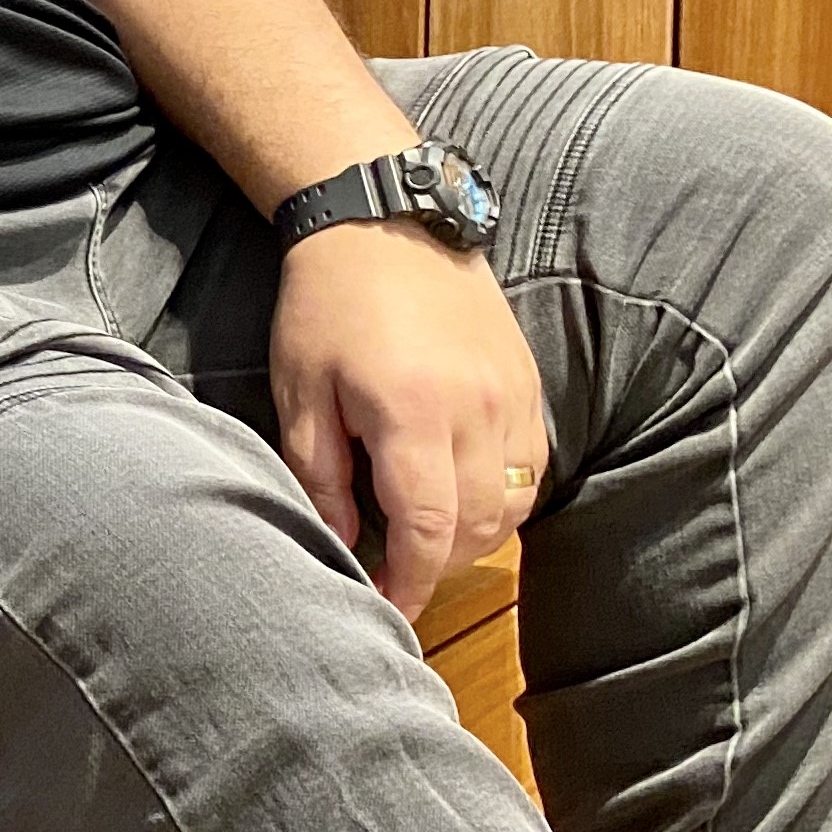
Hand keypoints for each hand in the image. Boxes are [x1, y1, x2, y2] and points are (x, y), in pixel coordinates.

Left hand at [268, 219, 554, 619]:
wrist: (384, 224)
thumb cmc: (326, 306)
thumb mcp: (300, 391)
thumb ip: (320, 474)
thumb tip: (341, 543)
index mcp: (414, 414)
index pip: (430, 529)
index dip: (412, 581)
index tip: (389, 608)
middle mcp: (478, 411)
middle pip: (479, 526)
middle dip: (439, 565)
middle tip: (397, 576)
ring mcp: (513, 398)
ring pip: (513, 504)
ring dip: (474, 538)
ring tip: (426, 540)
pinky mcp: (530, 385)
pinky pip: (531, 467)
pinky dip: (503, 498)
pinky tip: (464, 498)